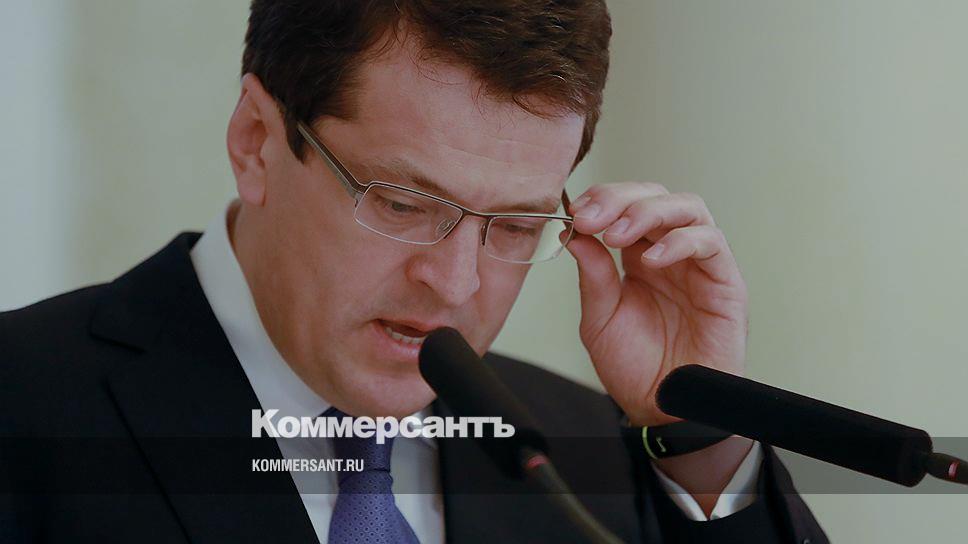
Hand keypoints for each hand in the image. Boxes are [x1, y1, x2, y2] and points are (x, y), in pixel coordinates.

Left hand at [565, 182, 748, 425]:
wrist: (662, 408)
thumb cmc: (635, 366)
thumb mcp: (599, 318)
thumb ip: (592, 275)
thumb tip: (574, 231)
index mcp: (638, 256)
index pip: (626, 205)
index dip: (602, 200)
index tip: (575, 212)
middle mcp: (670, 252)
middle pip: (655, 195)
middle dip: (619, 199)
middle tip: (590, 218)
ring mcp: (699, 264)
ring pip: (687, 208)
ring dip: (648, 213)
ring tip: (617, 235)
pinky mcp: (725, 282)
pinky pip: (711, 242)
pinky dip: (680, 242)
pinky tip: (651, 260)